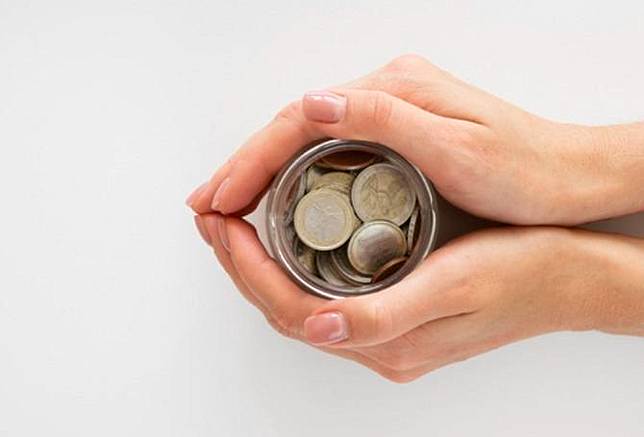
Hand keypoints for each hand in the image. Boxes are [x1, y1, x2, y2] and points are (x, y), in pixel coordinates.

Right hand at [186, 54, 643, 224]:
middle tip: (207, 207)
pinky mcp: (393, 135)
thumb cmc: (523, 169)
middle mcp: (382, 95)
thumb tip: (312, 102)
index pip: (300, 121)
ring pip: (304, 141)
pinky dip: (293, 177)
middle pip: (293, 128)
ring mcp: (386, 114)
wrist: (567, 176)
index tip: (219, 197)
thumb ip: (384, 120)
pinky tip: (278, 199)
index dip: (252, 160)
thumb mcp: (457, 148)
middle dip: (244, 168)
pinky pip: (326, 153)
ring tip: (228, 207)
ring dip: (261, 174)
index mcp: (392, 91)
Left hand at [194, 214, 643, 381]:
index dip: (247, 268)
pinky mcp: (393, 315)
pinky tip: (286, 240)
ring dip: (260, 264)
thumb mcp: (455, 285)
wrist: (566, 278)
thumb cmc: (519, 273)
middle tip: (215, 217)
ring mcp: (383, 332)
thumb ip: (384, 315)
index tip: (223, 224)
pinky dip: (291, 267)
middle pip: (283, 309)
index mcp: (385, 343)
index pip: (289, 310)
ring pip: (298, 302)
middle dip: (240, 264)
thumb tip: (318, 326)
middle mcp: (376, 344)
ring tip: (237, 224)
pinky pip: (323, 295)